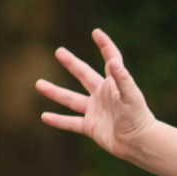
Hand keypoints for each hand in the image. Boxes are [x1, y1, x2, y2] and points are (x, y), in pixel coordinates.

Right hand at [37, 29, 156, 159]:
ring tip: (38, 84)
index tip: (96, 33)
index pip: (110, 59)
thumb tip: (113, 60)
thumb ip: (122, 78)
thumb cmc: (138, 117)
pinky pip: (70, 122)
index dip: (105, 46)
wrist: (138, 142)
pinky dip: (58, 120)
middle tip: (59, 51)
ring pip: (71, 99)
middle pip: (84, 75)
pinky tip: (44, 116)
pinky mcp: (90, 126)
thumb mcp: (130, 95)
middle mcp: (102, 95)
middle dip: (71, 63)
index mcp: (114, 84)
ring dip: (55, 92)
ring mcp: (95, 110)